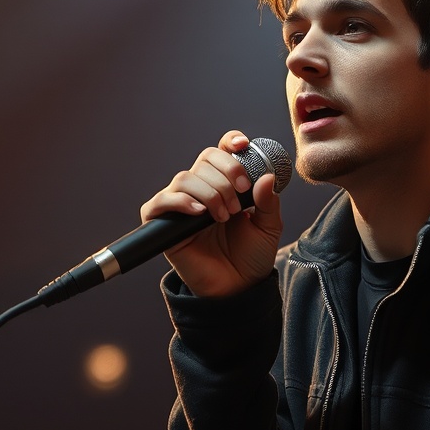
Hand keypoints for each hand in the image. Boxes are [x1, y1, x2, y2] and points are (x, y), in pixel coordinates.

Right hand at [139, 130, 283, 297]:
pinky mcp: (164, 225)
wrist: (238, 287)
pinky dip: (179, 202)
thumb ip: (268, 201)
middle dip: (226, 174)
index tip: (243, 145)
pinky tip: (199, 213)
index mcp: (225, 184)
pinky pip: (161, 202)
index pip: (221, 151)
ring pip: (185, 177)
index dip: (229, 142)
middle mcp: (201, 189)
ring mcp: (181, 206)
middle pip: (205, 158)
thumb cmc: (250, 256)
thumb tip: (267, 177)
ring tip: (224, 215)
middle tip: (240, 198)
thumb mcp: (268, 226)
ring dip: (209, 192)